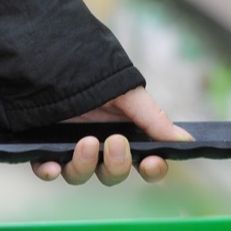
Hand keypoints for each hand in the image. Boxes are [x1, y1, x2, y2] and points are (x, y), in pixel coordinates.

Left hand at [31, 87, 193, 185]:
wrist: (54, 55)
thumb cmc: (94, 72)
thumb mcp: (127, 92)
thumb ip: (154, 118)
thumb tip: (186, 140)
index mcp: (127, 135)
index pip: (146, 164)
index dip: (152, 169)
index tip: (150, 163)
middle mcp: (100, 147)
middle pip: (113, 174)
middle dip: (117, 164)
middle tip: (115, 142)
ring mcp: (71, 149)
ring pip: (81, 176)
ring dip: (85, 166)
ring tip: (86, 143)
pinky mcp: (45, 147)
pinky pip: (47, 169)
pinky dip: (49, 171)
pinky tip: (52, 166)